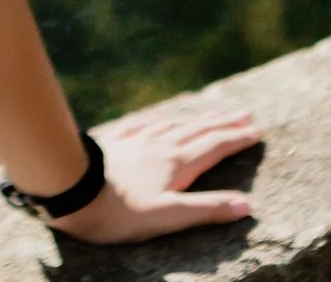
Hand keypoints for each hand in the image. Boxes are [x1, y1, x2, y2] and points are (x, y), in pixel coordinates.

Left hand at [47, 105, 259, 243]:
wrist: (73, 191)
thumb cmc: (121, 213)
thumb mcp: (169, 216)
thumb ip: (208, 209)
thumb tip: (247, 205)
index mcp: (176, 164)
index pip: (214, 147)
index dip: (237, 139)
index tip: (257, 131)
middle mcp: (159, 146)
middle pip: (197, 130)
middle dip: (223, 123)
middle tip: (244, 113)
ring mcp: (135, 141)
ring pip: (172, 124)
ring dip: (195, 119)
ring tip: (209, 114)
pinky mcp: (114, 141)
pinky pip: (142, 124)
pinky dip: (158, 119)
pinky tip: (158, 118)